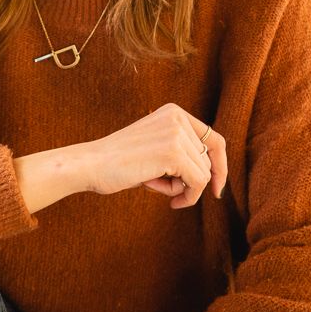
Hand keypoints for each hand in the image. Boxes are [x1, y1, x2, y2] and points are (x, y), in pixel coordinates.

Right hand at [80, 103, 226, 210]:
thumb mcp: (155, 149)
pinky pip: (198, 183)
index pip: (213, 140)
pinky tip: (168, 199)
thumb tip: (214, 175)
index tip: (217, 188)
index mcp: (174, 112)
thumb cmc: (119, 164)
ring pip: (204, 174)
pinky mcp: (173, 153)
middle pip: (208, 160)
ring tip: (155, 186)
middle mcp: (177, 117)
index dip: (220, 166)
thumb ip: (182, 153)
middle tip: (166, 191)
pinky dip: (187, 197)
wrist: (91, 165)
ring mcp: (176, 133)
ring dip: (182, 189)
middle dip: (190, 181)